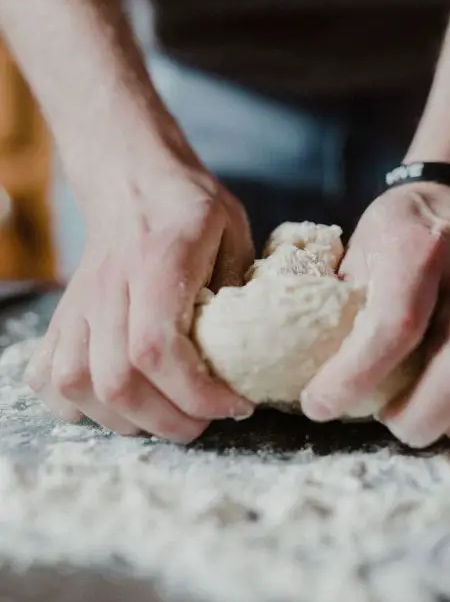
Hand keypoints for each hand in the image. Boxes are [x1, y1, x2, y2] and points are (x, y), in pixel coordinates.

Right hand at [25, 161, 255, 442]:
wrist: (131, 180)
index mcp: (156, 262)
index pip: (157, 348)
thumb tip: (251, 352)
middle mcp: (108, 287)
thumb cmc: (187, 208)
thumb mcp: (233, 231)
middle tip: (205, 420)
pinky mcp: (62, 317)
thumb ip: (242, 287)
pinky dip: (77, 405)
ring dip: (126, 420)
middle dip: (168, 421)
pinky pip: (47, 379)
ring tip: (166, 414)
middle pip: (117, 381)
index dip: (196, 392)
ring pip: (76, 386)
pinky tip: (115, 402)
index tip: (235, 404)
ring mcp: (77, 304)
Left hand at [301, 183, 449, 447]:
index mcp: (418, 249)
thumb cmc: (400, 229)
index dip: (355, 376)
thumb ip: (337, 301)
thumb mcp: (356, 248)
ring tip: (426, 425)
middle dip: (421, 414)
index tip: (320, 404)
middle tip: (389, 426)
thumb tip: (300, 363)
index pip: (395, 324)